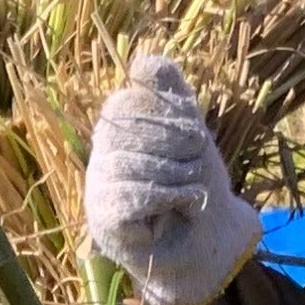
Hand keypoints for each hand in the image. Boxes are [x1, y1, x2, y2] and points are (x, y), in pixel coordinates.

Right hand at [83, 52, 261, 304]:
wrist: (208, 244)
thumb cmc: (198, 186)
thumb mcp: (189, 128)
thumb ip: (169, 91)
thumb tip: (140, 60)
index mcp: (119, 129)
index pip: (127, 99)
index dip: (167, 114)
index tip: (196, 138)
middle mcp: (101, 155)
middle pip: (121, 127)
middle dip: (172, 143)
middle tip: (196, 167)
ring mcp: (96, 187)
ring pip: (124, 162)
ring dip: (172, 173)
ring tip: (192, 187)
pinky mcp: (102, 218)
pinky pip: (125, 194)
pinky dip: (162, 196)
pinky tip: (182, 204)